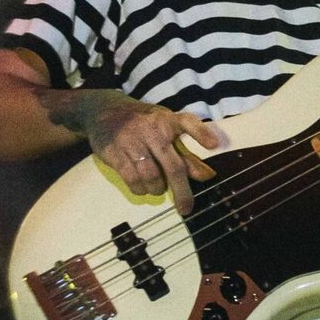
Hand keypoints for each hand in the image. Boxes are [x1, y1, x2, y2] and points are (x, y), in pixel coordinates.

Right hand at [69, 92, 219, 211]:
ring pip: (152, 176)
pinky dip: (140, 189)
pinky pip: (132, 179)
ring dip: (157, 188)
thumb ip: (185, 153)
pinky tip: (142, 187)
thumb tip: (206, 176)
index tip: (214, 145)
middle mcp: (152, 129)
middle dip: (182, 191)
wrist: (105, 111)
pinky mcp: (114, 152)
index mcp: (168, 120)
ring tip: (158, 188)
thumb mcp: (166, 130)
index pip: (187, 122)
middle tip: (186, 208)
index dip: (201, 133)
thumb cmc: (144, 123)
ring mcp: (132, 141)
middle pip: (172, 165)